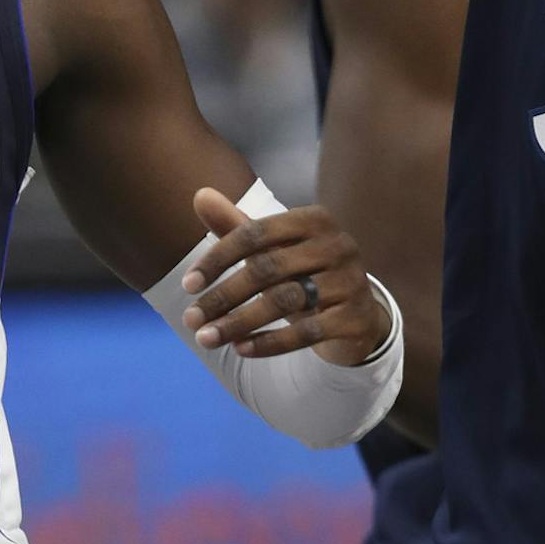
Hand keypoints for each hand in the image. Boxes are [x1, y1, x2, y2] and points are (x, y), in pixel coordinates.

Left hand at [179, 186, 389, 366]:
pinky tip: (240, 349)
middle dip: (223, 296)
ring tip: (206, 338)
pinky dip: (269, 343)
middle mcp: (338, 244)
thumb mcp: (274, 249)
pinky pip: (307, 332)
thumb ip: (237, 225)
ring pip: (286, 302)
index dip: (218, 258)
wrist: (357, 313)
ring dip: (239, 322)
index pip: (256, 233)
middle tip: (190, 319)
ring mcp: (351, 281)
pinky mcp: (355, 316)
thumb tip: (199, 194)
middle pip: (268, 268)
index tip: (187, 286)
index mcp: (315, 220)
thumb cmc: (305, 273)